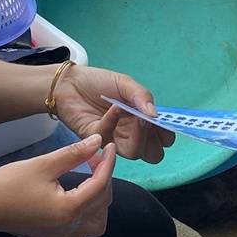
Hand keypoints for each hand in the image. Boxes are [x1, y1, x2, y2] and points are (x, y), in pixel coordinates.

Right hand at [0, 134, 116, 236]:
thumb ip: (74, 154)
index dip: (107, 162)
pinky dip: (82, 229)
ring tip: (88, 183)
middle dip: (103, 180)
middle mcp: (69, 229)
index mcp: (70, 210)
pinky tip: (74, 213)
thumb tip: (98, 140)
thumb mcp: (43, 164)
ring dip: (98, 205)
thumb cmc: (8, 183)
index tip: (108, 145)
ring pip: (95, 227)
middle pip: (102, 205)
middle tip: (92, 159)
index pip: (100, 185)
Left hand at [52, 65, 175, 163]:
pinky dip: (113, 121)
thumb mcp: (125, 84)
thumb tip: (155, 115)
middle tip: (148, 122)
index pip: (163, 139)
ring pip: (134, 153)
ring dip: (138, 136)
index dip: (166, 135)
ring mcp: (115, 139)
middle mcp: (131, 134)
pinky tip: (113, 107)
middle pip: (152, 154)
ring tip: (134, 115)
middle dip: (154, 141)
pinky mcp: (97, 140)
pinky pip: (109, 138)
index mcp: (142, 121)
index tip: (164, 124)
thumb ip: (142, 96)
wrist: (69, 83)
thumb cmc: (99, 83)